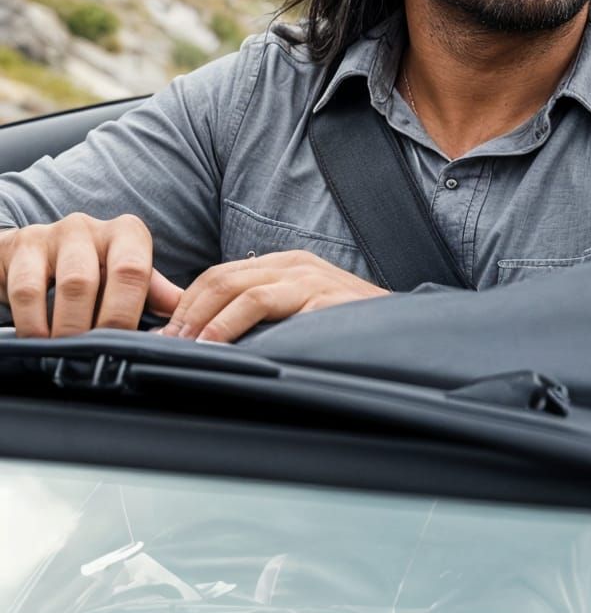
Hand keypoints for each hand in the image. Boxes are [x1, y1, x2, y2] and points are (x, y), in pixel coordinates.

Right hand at [0, 213, 181, 337]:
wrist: (28, 254)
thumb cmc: (87, 268)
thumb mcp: (119, 276)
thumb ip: (152, 292)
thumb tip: (184, 316)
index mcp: (126, 233)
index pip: (135, 271)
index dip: (127, 312)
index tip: (123, 345)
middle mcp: (92, 228)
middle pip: (98, 280)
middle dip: (96, 325)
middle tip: (93, 355)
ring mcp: (53, 234)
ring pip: (67, 286)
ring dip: (66, 327)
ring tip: (66, 351)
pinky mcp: (20, 247)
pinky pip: (25, 290)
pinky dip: (32, 322)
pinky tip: (38, 339)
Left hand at [161, 251, 386, 342]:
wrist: (403, 332)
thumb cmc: (349, 330)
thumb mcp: (303, 312)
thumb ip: (267, 314)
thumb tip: (209, 339)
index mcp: (287, 264)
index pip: (220, 274)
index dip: (186, 304)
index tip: (166, 335)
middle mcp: (295, 265)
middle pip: (221, 279)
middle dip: (185, 313)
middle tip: (165, 345)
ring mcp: (309, 279)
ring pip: (237, 289)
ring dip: (203, 321)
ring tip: (185, 347)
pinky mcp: (320, 298)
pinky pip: (262, 305)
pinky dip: (230, 327)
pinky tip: (217, 347)